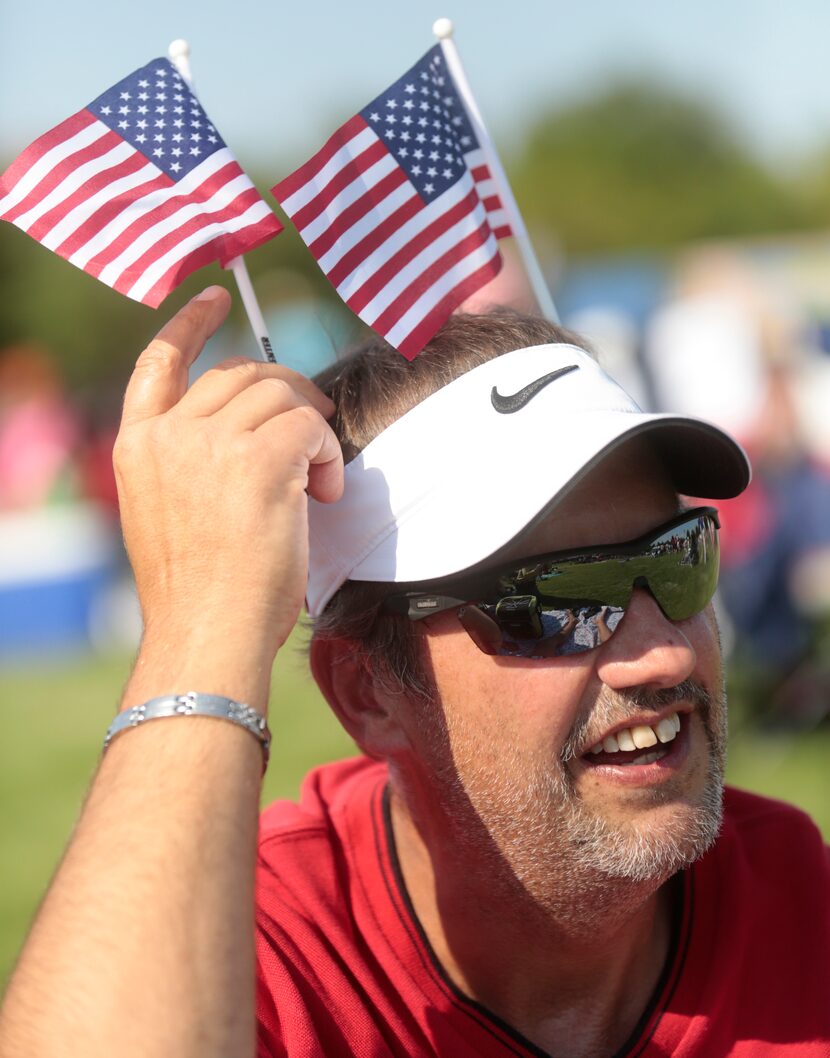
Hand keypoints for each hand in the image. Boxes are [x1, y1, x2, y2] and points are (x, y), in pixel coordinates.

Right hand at [114, 287, 342, 676]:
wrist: (208, 635)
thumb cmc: (201, 593)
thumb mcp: (172, 515)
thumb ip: (191, 463)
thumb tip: (249, 430)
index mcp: (137, 446)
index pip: (161, 361)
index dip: (190, 323)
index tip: (216, 299)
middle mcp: (168, 434)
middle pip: (242, 374)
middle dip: (288, 393)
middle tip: (313, 434)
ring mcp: (209, 443)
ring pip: (282, 394)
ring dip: (311, 429)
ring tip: (316, 484)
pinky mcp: (258, 458)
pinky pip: (310, 425)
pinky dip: (326, 452)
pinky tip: (324, 494)